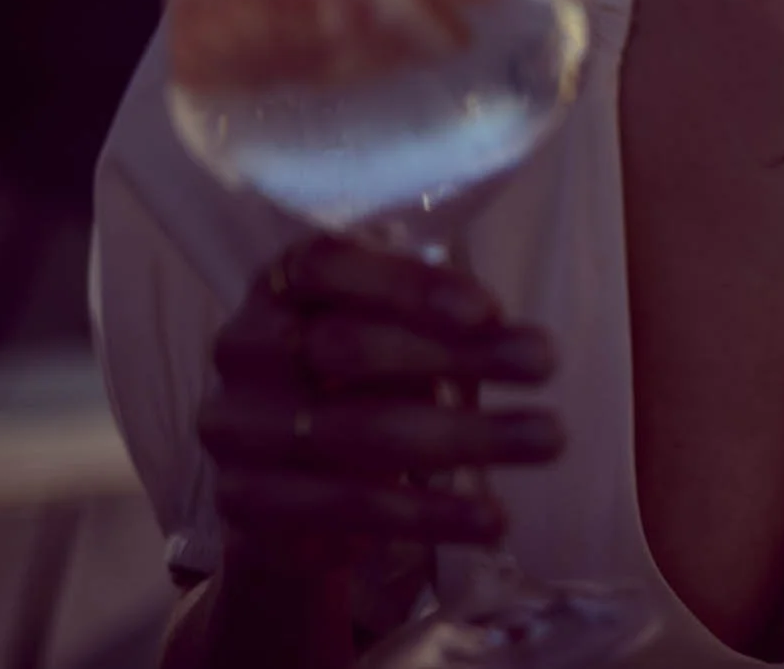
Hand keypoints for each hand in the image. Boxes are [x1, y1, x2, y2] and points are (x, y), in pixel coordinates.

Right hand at [198, 236, 562, 573]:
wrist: (282, 486)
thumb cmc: (357, 382)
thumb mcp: (389, 336)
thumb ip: (436, 325)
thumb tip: (516, 342)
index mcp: (276, 287)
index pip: (327, 266)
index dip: (406, 284)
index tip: (489, 308)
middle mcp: (242, 350)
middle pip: (346, 347)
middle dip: (457, 353)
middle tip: (546, 360)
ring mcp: (235, 430)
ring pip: (357, 431)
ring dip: (466, 436)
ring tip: (549, 438)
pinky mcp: (245, 504)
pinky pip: (346, 507)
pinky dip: (428, 514)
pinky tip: (491, 517)